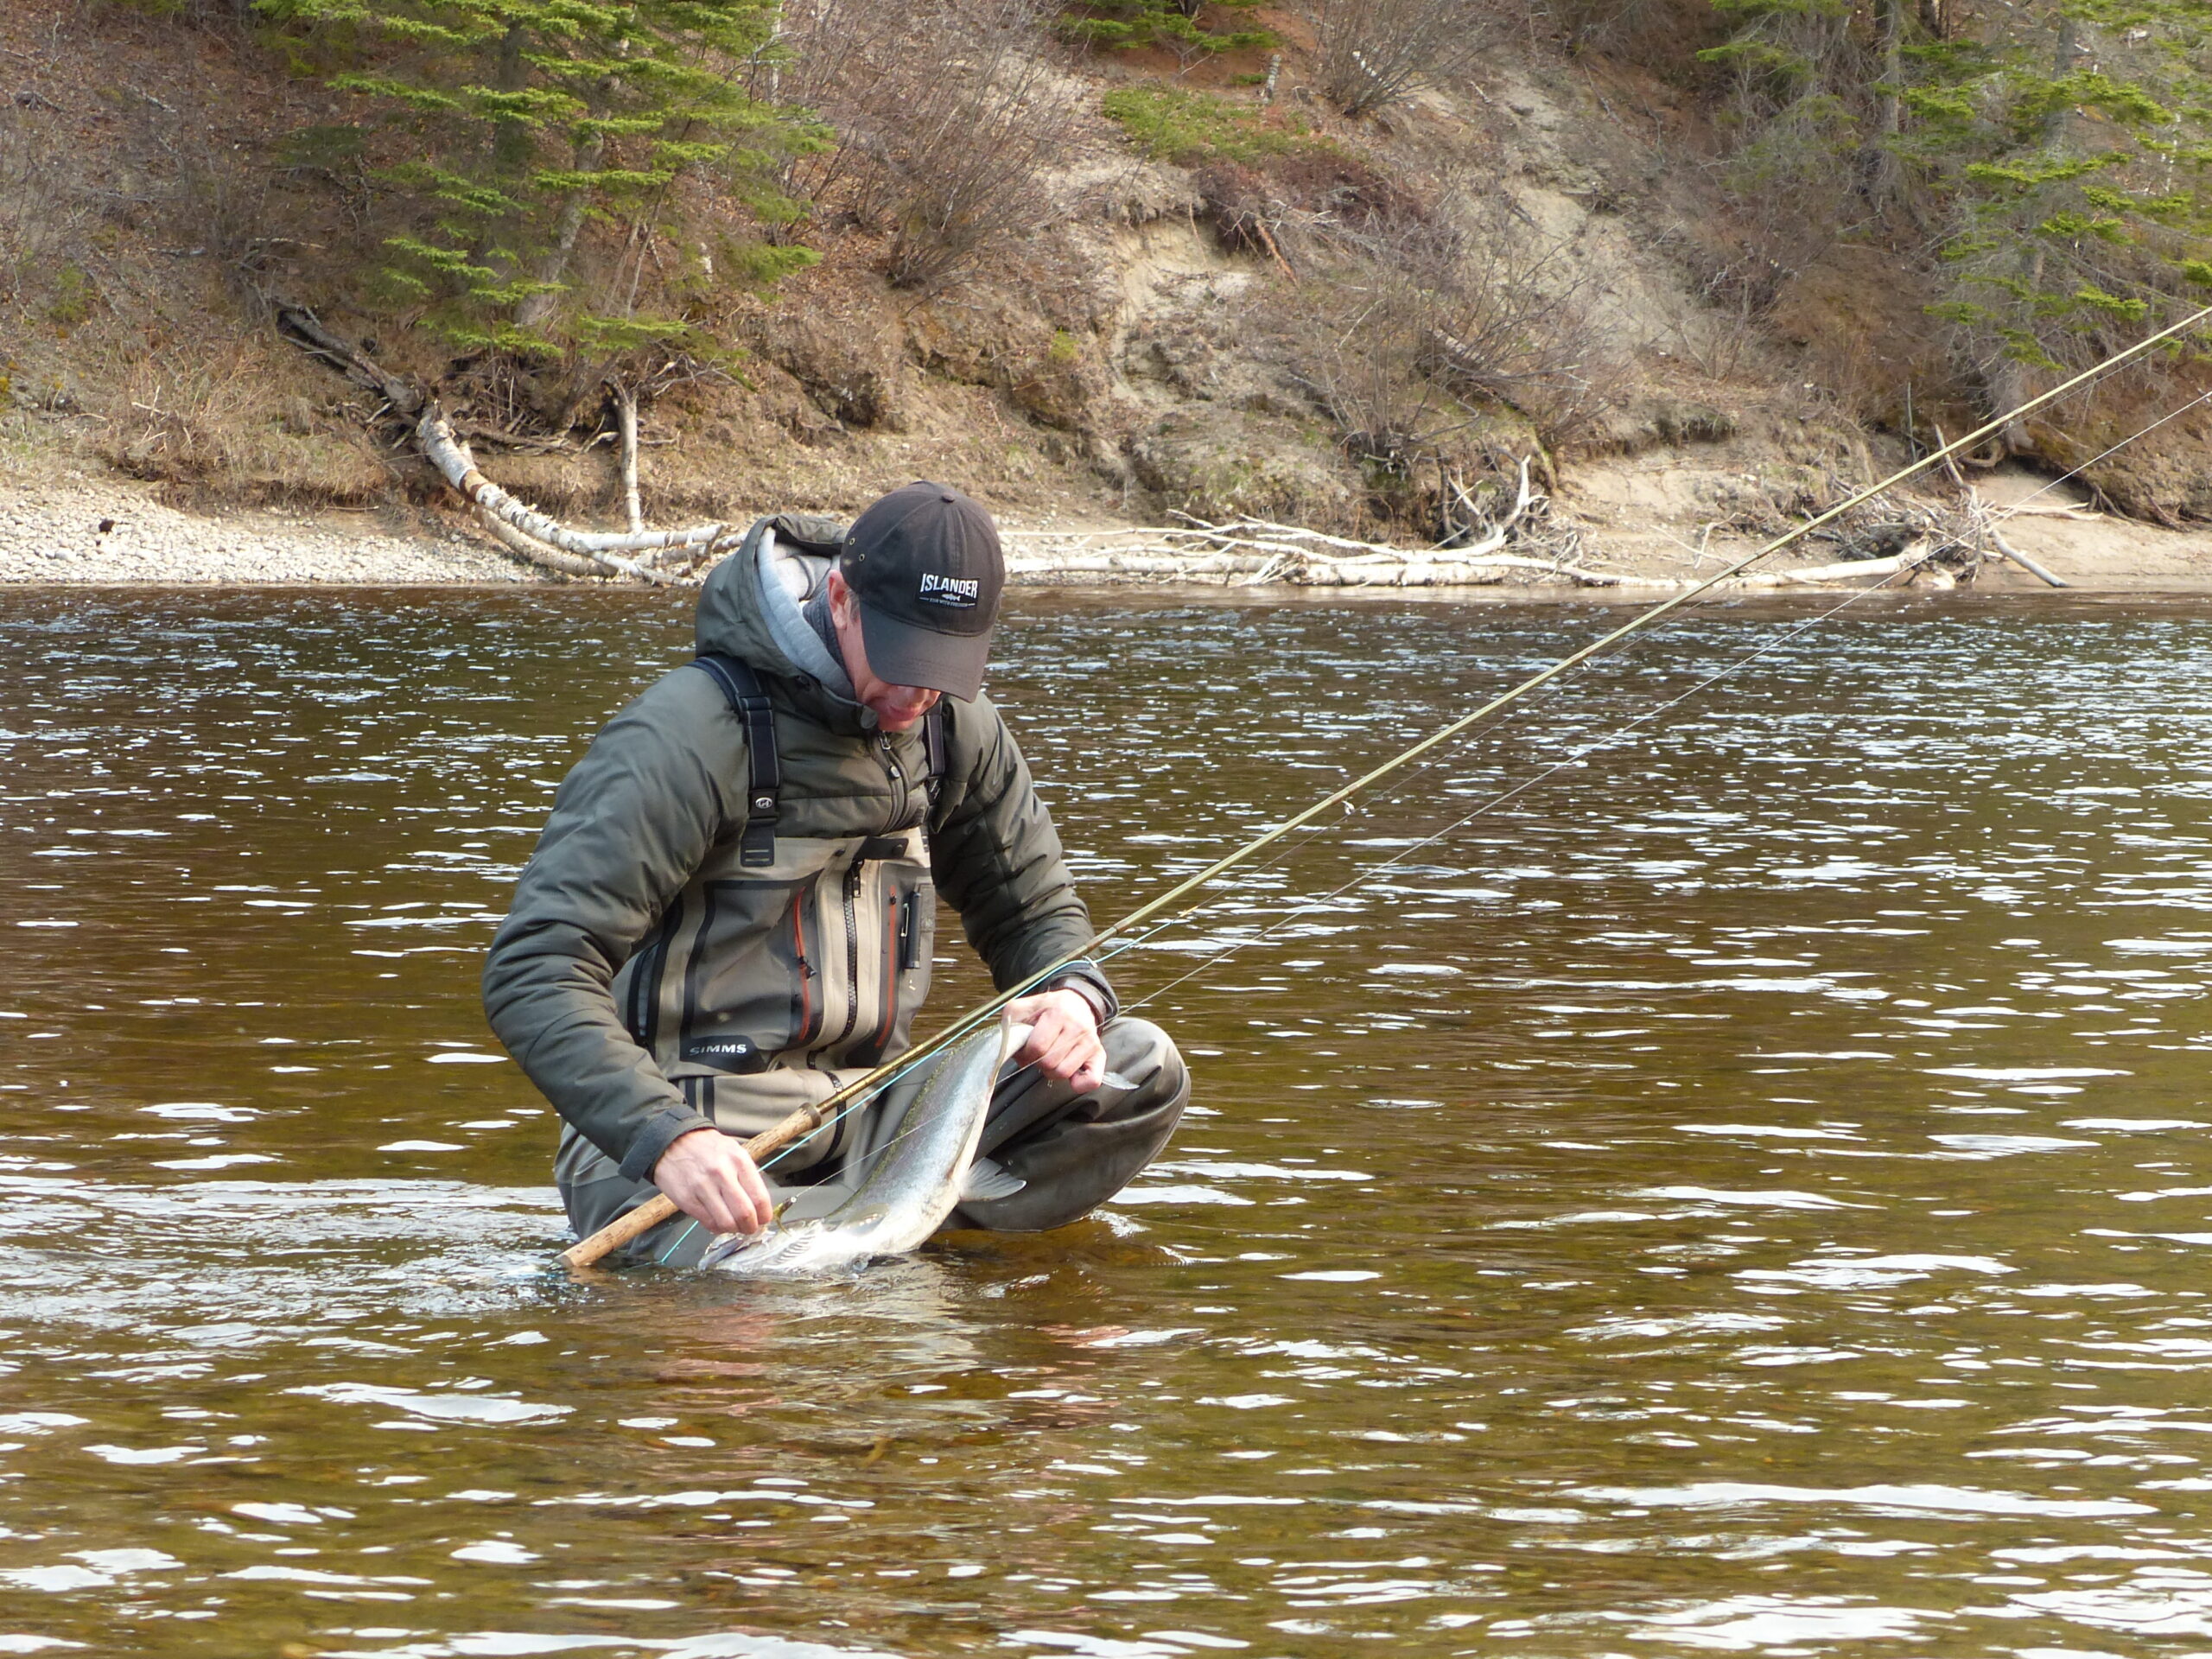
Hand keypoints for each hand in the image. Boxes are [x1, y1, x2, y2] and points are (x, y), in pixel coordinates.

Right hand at [652, 1126, 773, 1235]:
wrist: (673, 1142)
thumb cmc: (708, 1149)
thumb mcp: (734, 1152)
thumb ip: (748, 1176)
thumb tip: (761, 1205)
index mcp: (739, 1161)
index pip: (759, 1198)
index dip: (764, 1215)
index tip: (763, 1219)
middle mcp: (722, 1174)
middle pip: (745, 1214)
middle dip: (751, 1227)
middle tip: (750, 1227)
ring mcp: (703, 1188)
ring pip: (727, 1223)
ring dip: (734, 1230)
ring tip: (734, 1225)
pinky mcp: (687, 1200)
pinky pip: (708, 1223)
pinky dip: (717, 1227)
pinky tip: (718, 1221)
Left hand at [1006, 987, 1104, 1091]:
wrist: (1075, 1003)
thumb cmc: (1045, 1009)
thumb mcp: (1022, 1008)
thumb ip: (1010, 1026)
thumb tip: (1011, 1049)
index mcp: (1058, 1013)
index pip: (1037, 1047)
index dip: (1026, 1053)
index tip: (1027, 1048)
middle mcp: (1078, 1027)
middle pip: (1049, 1063)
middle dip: (1038, 1062)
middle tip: (1040, 1053)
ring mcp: (1090, 1041)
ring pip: (1063, 1073)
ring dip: (1053, 1071)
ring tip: (1052, 1058)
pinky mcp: (1099, 1055)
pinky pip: (1092, 1080)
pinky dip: (1079, 1083)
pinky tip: (1071, 1075)